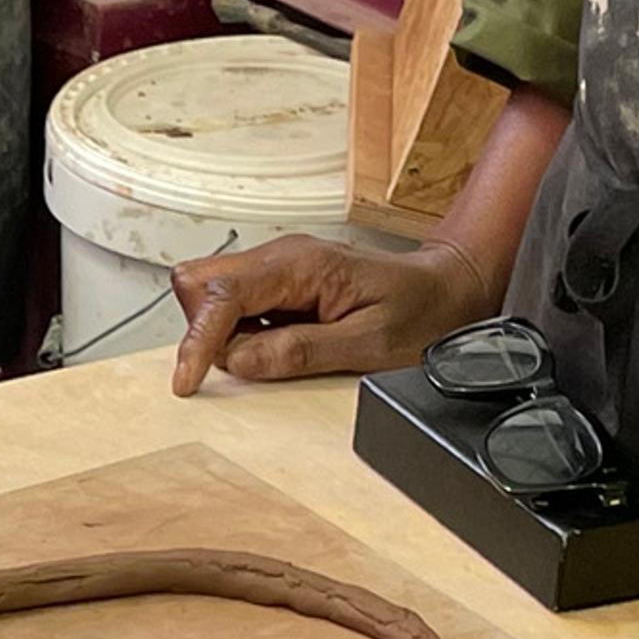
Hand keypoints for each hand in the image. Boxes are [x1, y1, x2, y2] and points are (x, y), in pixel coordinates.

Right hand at [165, 233, 497, 395]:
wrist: (451, 289)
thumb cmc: (422, 311)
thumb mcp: (369, 345)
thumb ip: (301, 351)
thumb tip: (240, 362)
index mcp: (300, 264)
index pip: (222, 295)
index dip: (197, 340)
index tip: (187, 381)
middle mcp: (282, 258)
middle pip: (198, 284)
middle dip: (202, 330)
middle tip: (242, 364)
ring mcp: (278, 269)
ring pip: (210, 296)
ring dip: (222, 335)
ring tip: (273, 356)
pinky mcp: (281, 286)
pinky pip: (236, 308)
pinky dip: (240, 336)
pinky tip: (279, 349)